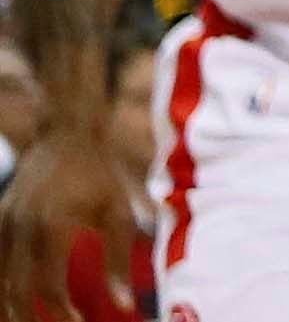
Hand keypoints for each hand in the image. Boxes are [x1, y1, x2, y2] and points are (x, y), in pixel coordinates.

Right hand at [0, 126, 138, 321]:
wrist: (67, 134)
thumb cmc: (101, 175)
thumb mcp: (118, 213)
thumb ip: (120, 260)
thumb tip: (126, 304)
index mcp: (53, 227)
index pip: (48, 287)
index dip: (61, 313)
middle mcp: (22, 228)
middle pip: (16, 291)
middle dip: (29, 318)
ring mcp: (5, 223)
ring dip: (10, 308)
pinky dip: (0, 285)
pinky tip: (11, 302)